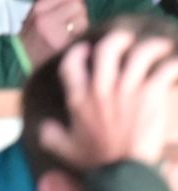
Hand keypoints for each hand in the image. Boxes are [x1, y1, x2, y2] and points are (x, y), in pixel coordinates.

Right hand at [19, 0, 92, 66]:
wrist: (24, 59)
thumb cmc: (33, 34)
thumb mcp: (39, 13)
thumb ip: (60, 0)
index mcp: (38, 8)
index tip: (67, 6)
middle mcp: (46, 19)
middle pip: (77, 5)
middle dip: (78, 11)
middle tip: (70, 20)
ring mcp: (57, 34)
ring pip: (84, 19)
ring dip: (82, 24)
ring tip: (71, 30)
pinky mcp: (67, 46)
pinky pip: (84, 33)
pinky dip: (82, 34)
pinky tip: (74, 39)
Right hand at [36, 25, 177, 175]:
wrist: (125, 169)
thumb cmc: (98, 160)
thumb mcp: (67, 148)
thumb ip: (52, 135)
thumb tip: (44, 126)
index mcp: (79, 97)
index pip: (73, 63)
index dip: (79, 52)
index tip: (86, 49)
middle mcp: (101, 87)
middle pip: (108, 49)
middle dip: (118, 40)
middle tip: (126, 40)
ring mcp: (127, 89)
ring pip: (139, 54)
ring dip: (152, 47)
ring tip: (159, 47)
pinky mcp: (150, 95)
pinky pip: (164, 71)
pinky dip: (173, 65)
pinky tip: (176, 64)